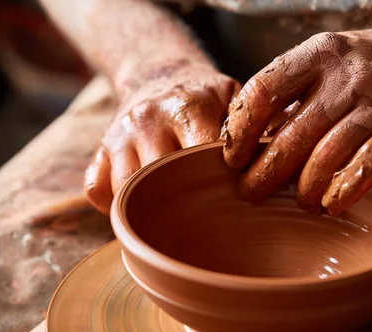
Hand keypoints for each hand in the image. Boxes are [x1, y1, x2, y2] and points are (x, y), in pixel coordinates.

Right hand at [85, 60, 239, 213]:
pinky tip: (137, 206)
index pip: (199, 156)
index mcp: (186, 106)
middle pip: (159, 177)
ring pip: (125, 189)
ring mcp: (118, 135)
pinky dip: (112, 206)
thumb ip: (253, 126)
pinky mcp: (99, 149)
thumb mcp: (232, 97)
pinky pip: (95, 188)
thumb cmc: (203, 96)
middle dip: (183, 201)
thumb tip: (276, 157)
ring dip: (147, 208)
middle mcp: (146, 119)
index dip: (217, 182)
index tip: (231, 196)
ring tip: (171, 216)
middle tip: (203, 214)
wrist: (160, 74)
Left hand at [222, 30, 371, 214]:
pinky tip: (329, 205)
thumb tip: (247, 136)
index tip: (232, 158)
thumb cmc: (370, 65)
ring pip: (326, 159)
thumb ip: (292, 92)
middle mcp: (346, 76)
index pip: (263, 91)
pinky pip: (364, 169)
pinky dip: (342, 192)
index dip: (241, 131)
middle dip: (265, 173)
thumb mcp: (328, 60)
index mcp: (318, 54)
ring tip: (298, 202)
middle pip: (292, 136)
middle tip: (251, 193)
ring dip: (304, 189)